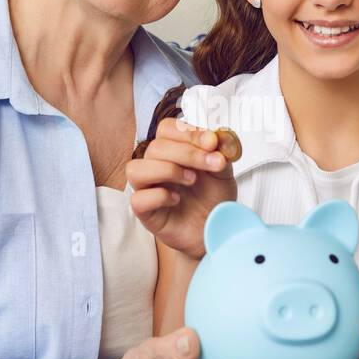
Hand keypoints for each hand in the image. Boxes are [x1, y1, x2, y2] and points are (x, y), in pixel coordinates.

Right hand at [126, 117, 236, 258]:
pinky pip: (138, 199)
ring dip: (167, 170)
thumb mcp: (223, 170)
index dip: (188, 132)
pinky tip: (177, 200)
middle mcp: (156, 166)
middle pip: (155, 147)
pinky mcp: (146, 213)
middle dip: (188, 153)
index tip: (212, 143)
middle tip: (213, 164)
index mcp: (173, 151)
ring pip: (135, 169)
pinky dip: (160, 196)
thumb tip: (215, 138)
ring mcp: (148, 189)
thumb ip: (220, 151)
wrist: (217, 229)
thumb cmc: (214, 198)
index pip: (166, 129)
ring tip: (192, 180)